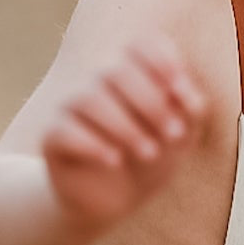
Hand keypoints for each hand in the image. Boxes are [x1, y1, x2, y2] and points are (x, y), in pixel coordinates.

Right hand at [42, 35, 207, 231]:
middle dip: (152, 103)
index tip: (181, 89)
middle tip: (175, 135)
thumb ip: (191, 111)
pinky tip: (115, 161)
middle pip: (117, 71)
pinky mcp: (52, 137)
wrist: (118, 199)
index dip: (161, 60)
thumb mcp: (182, 136)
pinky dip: (93, 145)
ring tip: (150, 153)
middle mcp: (96, 82)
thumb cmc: (154, 155)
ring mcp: (70, 107)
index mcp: (132, 73)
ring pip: (89, 99)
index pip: (140, 45)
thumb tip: (188, 95)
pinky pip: (64, 130)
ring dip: (126, 127)